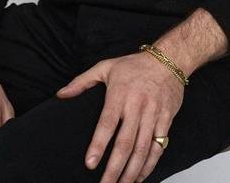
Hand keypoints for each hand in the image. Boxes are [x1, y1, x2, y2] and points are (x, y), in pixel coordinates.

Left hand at [56, 49, 184, 182]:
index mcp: (120, 94)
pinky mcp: (166, 120)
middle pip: (125, 142)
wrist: (168, 59)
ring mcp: (153, 114)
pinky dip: (149, 164)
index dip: (98, 145)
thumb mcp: (105, 67)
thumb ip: (82, 81)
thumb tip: (61, 94)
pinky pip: (158, 147)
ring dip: (132, 171)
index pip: (107, 123)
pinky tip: (140, 176)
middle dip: (115, 167)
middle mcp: (137, 106)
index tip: (90, 164)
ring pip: (142, 149)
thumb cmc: (134, 65)